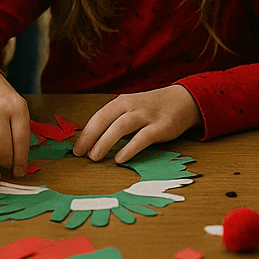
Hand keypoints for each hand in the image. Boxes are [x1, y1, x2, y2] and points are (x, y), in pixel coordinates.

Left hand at [71, 84, 201, 163]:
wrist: (183, 100)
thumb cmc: (152, 108)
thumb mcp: (131, 109)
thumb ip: (115, 121)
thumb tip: (93, 142)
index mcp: (122, 102)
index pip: (98, 116)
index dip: (86, 133)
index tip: (76, 149)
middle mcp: (132, 106)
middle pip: (106, 119)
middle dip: (90, 137)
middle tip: (80, 154)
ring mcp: (147, 115)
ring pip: (121, 127)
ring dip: (105, 142)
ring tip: (94, 157)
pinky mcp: (161, 126)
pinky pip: (142, 137)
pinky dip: (130, 148)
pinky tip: (120, 158)